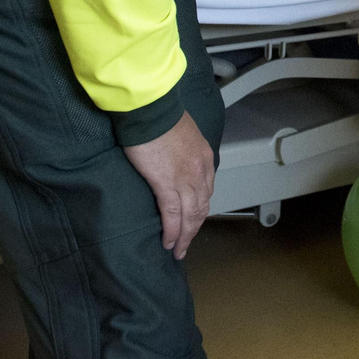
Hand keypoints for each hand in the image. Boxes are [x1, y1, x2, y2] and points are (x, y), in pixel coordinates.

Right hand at [122, 110, 214, 259]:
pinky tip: (168, 242)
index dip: (199, 207)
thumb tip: (173, 157)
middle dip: (194, 227)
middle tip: (186, 242)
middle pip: (201, 207)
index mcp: (204, 157)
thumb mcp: (182, 132)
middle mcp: (200, 170)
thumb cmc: (161, 115)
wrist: (151, 109)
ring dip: (185, 235)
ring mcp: (186, 179)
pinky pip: (172, 214)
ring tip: (178, 249)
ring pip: (191, 215)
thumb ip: (183, 149)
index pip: (206, 189)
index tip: (193, 218)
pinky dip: (172, 231)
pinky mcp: (167, 184)